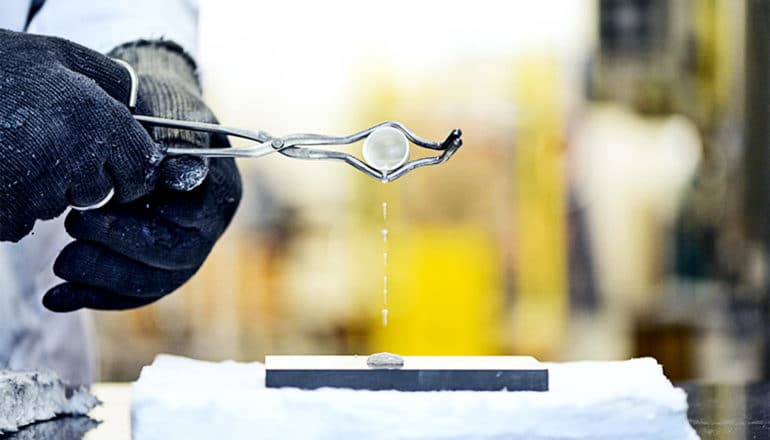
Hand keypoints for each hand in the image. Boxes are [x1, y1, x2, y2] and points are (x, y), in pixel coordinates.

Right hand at [0, 30, 162, 241]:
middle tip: (48, 145)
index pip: (142, 171)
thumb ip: (109, 80)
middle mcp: (74, 158)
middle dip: (82, 176)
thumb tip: (138, 106)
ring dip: (44, 187)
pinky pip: (23, 220)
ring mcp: (38, 191)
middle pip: (99, 192)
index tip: (115, 163)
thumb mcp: (58, 54)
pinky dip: (13, 202)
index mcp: (96, 120)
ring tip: (14, 149)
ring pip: (59, 205)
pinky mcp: (8, 214)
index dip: (131, 170)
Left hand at [42, 41, 241, 311]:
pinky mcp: (155, 269)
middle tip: (77, 224)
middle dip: (123, 245)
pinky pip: (132, 295)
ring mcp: (184, 251)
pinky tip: (56, 297)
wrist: (144, 115)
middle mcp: (208, 227)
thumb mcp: (167, 105)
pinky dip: (93, 297)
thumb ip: (180, 136)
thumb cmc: (153, 104)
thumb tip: (189, 173)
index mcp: (220, 188)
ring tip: (62, 261)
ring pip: (155, 282)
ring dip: (105, 277)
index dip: (155, 217)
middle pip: (177, 256)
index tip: (113, 201)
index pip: (198, 217)